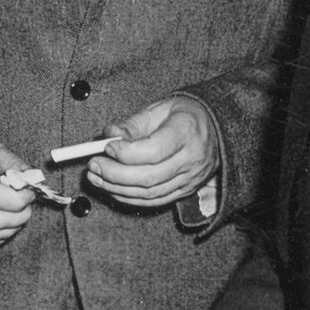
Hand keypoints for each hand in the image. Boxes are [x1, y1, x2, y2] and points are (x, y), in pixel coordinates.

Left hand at [84, 94, 216, 208]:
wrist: (217, 130)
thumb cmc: (185, 116)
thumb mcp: (159, 109)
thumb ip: (133, 124)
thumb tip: (108, 134)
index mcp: (186, 133)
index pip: (154, 150)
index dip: (126, 153)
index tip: (106, 147)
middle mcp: (191, 160)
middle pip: (149, 176)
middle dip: (115, 174)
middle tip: (93, 165)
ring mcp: (189, 180)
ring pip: (150, 193)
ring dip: (117, 188)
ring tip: (95, 177)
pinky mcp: (184, 192)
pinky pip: (154, 201)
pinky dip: (129, 197)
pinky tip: (112, 188)